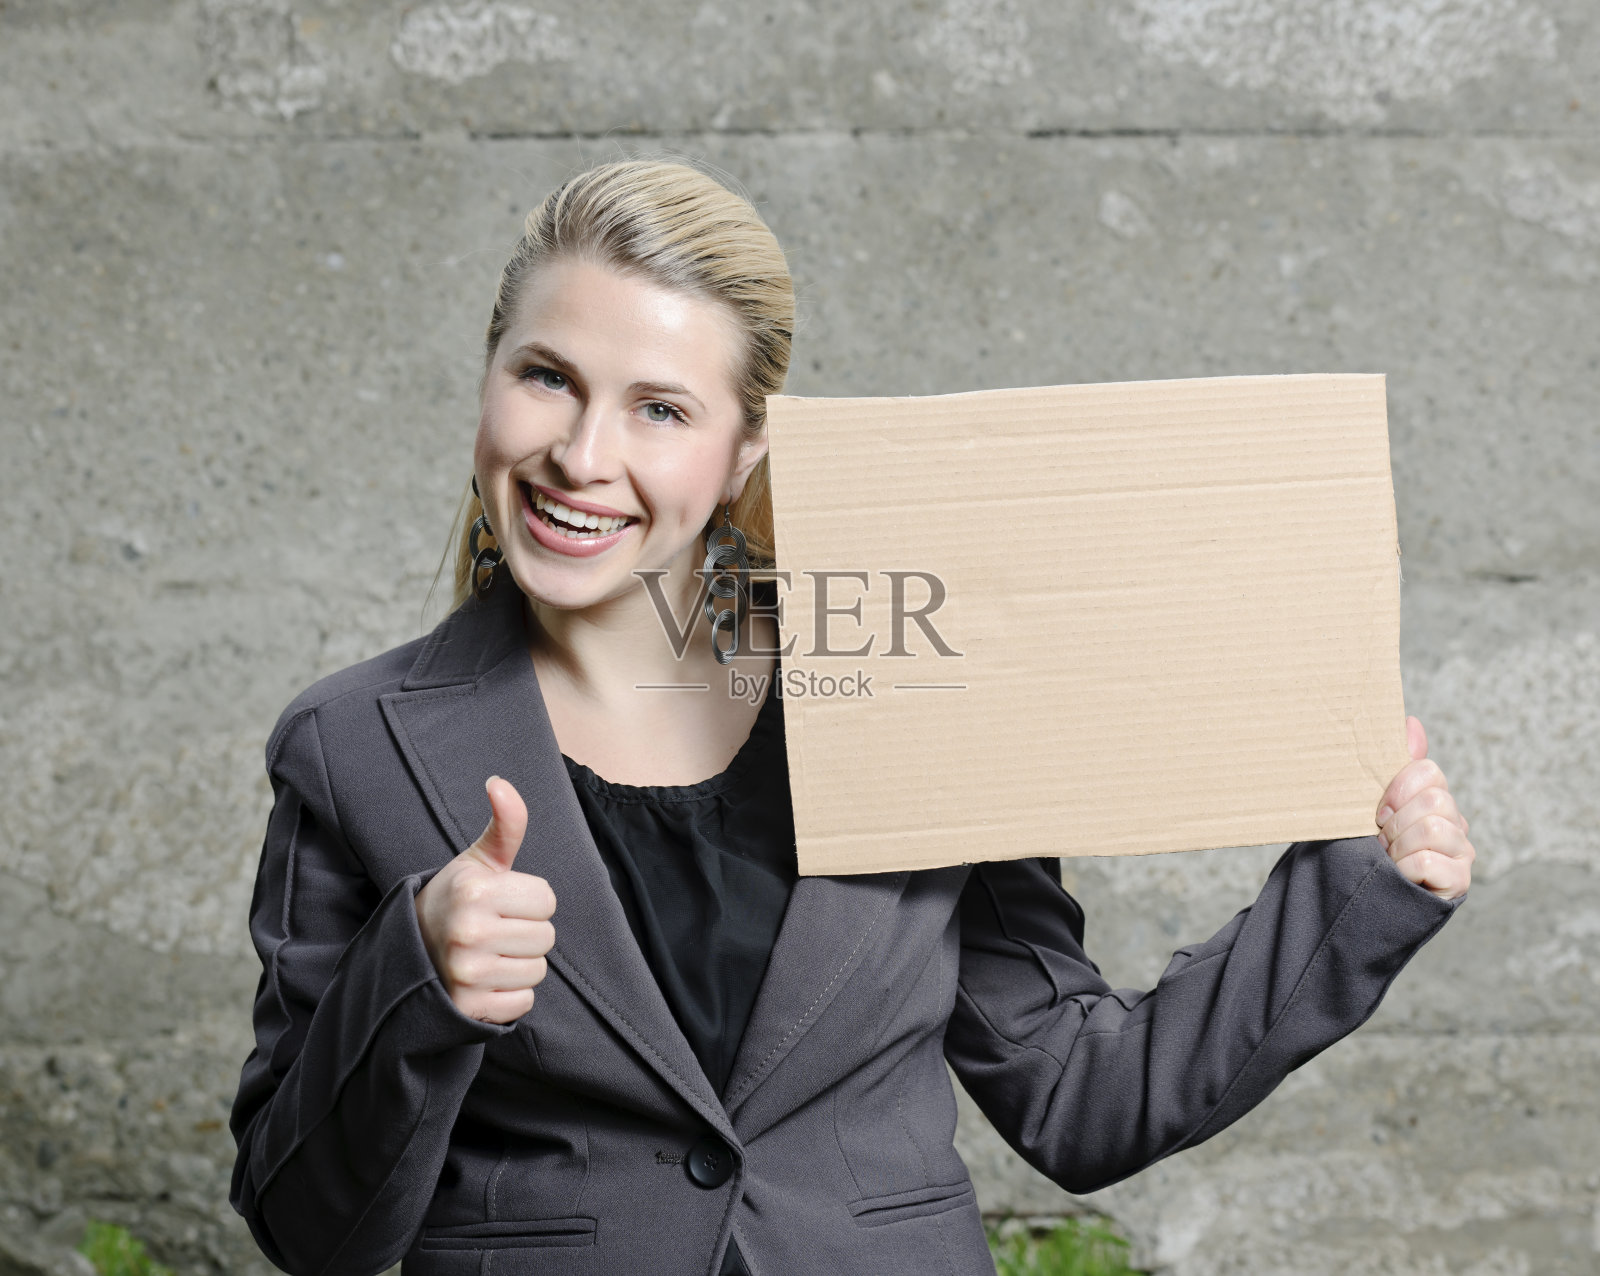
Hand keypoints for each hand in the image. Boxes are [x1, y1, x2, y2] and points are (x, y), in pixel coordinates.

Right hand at [414, 775, 556, 1022]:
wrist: (410, 950)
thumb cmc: (456, 899)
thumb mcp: (478, 861)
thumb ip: (504, 825)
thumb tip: (500, 783)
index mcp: (474, 890)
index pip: (547, 899)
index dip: (530, 900)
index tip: (502, 902)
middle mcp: (467, 931)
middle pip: (546, 937)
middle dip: (527, 932)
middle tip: (496, 929)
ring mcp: (466, 972)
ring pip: (537, 971)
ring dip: (520, 964)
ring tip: (490, 953)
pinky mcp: (468, 1006)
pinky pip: (523, 1002)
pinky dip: (510, 994)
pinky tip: (486, 980)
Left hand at [1375, 717, 1474, 901]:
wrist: (1354, 898)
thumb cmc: (1364, 847)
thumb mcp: (1370, 802)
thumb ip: (1395, 765)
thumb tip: (1409, 722)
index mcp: (1435, 799)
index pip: (1428, 772)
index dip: (1397, 788)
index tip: (1377, 811)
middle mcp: (1455, 823)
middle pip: (1435, 800)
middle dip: (1396, 822)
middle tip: (1382, 840)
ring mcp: (1461, 853)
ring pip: (1433, 828)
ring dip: (1398, 846)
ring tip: (1389, 859)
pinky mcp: (1457, 882)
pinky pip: (1427, 860)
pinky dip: (1405, 867)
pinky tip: (1401, 875)